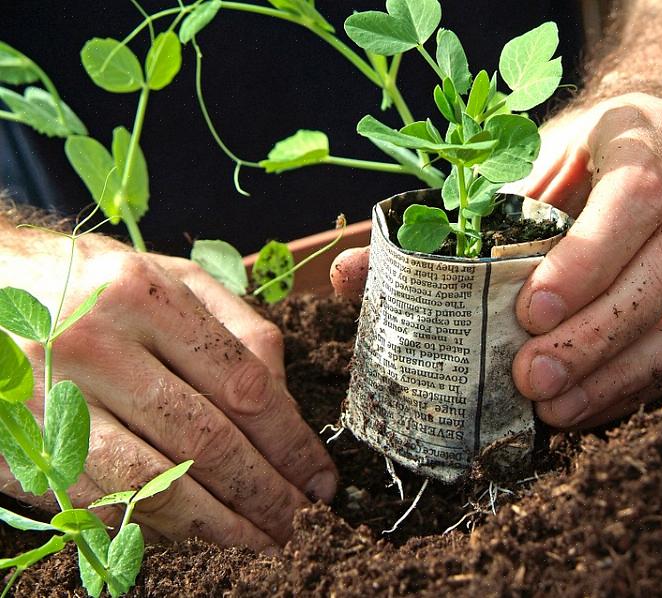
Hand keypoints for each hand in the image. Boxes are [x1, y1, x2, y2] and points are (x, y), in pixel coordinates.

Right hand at [0, 227, 336, 549]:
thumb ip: (236, 327)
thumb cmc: (89, 282)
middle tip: (300, 521)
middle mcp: (94, 346)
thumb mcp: (167, 275)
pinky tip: (197, 531)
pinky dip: (158, 525)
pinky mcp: (23, 443)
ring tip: (260, 541)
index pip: (242, 385)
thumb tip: (287, 402)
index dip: (290, 442)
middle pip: (205, 440)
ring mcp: (50, 399)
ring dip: (218, 524)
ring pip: (153, 484)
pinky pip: (103, 500)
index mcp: (142, 296)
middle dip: (264, 492)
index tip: (319, 477)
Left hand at [509, 92, 661, 428]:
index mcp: (651, 129)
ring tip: (558, 407)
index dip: (587, 261)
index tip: (532, 313)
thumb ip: (516, 207)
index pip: (637, 196)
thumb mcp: (542, 154)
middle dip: (599, 333)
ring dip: (623, 372)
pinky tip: (589, 404)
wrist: (659, 138)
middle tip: (535, 377)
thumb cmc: (583, 150)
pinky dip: (641, 382)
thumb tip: (458, 283)